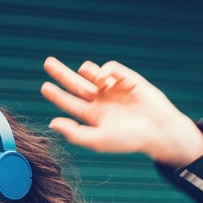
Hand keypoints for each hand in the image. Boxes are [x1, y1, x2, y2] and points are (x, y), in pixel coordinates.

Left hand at [40, 57, 202, 167]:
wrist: (157, 130)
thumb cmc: (129, 139)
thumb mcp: (98, 140)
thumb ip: (74, 133)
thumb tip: (52, 123)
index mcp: (92, 115)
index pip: (69, 103)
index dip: (56, 95)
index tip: (44, 87)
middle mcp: (100, 100)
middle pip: (75, 84)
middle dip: (61, 73)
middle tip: (47, 62)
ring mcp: (113, 89)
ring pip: (92, 74)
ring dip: (86, 71)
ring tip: (86, 73)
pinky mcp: (127, 79)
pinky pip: (111, 69)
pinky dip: (105, 70)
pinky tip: (104, 79)